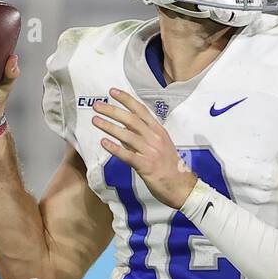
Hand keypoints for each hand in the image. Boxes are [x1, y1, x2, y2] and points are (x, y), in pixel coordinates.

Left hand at [92, 88, 196, 208]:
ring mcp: (151, 152)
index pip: (141, 111)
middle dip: (112, 111)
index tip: (112, 92)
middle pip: (131, 120)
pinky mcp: (146, 166)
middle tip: (97, 105)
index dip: (126, 100)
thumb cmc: (170, 167)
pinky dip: (115, 148)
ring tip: (96, 120)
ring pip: (127, 135)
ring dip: (109, 126)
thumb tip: (123, 131)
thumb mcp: (160, 146)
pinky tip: (104, 143)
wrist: (182, 186)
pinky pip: (128, 155)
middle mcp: (155, 138)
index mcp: (158, 131)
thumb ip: (142, 138)